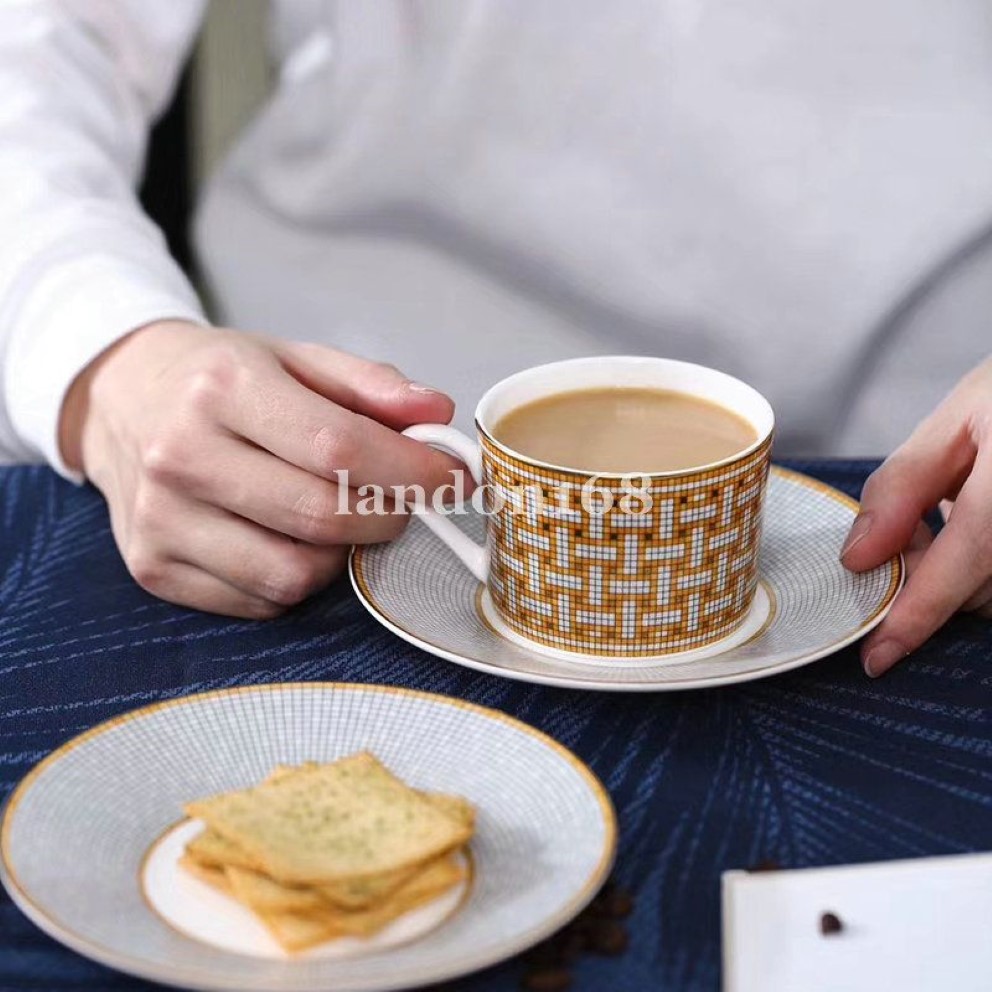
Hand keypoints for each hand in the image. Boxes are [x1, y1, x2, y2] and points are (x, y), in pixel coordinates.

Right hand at [59, 320, 462, 617]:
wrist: (122, 399)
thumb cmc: (221, 381)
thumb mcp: (295, 358)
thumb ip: (372, 385)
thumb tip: (437, 416)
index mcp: (223, 388)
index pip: (337, 446)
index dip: (411, 472)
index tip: (453, 480)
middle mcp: (182, 454)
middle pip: (321, 517)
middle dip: (387, 518)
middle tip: (402, 503)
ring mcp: (161, 518)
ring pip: (293, 574)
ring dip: (340, 556)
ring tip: (338, 519)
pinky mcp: (153, 567)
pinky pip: (259, 601)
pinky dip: (296, 580)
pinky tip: (289, 540)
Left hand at [841, 356, 991, 675]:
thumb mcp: (960, 418)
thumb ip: (904, 486)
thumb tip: (858, 559)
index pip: (963, 566)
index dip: (917, 617)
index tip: (877, 658)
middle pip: (978, 590)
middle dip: (926, 580)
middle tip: (907, 533)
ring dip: (956, 574)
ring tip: (946, 515)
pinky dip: (981, 563)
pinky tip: (969, 520)